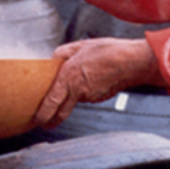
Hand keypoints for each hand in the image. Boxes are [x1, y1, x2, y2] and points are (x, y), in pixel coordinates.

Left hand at [34, 38, 166, 128]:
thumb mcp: (80, 46)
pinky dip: (86, 91)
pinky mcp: (99, 98)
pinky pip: (87, 96)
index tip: (37, 119)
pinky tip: (92, 79)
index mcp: (68, 78)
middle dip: (51, 120)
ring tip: (79, 81)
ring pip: (75, 99)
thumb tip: (54, 58)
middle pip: (61, 112)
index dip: (43, 114)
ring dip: (72, 96)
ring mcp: (89, 97)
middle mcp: (77, 91)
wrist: (132, 62)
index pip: (51, 102)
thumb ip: (63, 52)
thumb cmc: (109, 52)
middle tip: (45, 123)